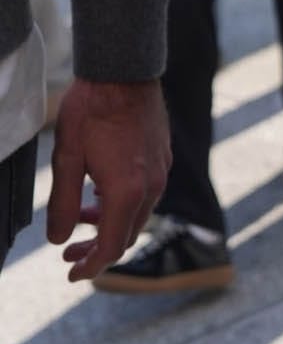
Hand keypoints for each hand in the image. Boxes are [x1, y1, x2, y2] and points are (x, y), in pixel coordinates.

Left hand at [46, 79, 170, 282]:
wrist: (124, 71)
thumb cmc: (92, 110)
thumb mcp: (66, 158)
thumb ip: (61, 203)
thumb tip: (57, 239)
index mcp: (127, 192)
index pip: (112, 247)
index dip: (91, 266)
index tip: (71, 273)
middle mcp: (151, 186)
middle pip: (128, 234)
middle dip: (98, 248)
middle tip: (69, 251)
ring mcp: (161, 170)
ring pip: (138, 214)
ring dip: (110, 223)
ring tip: (82, 216)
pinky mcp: (163, 156)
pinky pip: (146, 193)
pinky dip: (123, 203)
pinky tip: (102, 190)